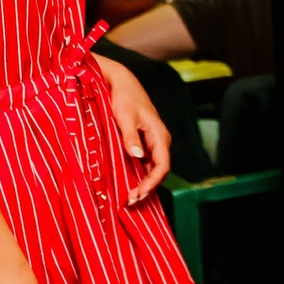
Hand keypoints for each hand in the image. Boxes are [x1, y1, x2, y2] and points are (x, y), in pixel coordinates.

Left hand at [94, 54, 171, 202]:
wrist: (121, 82)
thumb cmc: (124, 97)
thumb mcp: (124, 116)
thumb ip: (130, 136)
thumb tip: (137, 156)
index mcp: (160, 135)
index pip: (162, 166)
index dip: (152, 183)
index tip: (138, 194)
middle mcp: (160, 140)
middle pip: (158, 170)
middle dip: (147, 187)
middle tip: (131, 200)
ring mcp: (153, 140)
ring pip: (152, 167)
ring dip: (143, 181)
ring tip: (129, 195)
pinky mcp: (145, 140)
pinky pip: (146, 161)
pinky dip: (139, 173)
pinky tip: (128, 180)